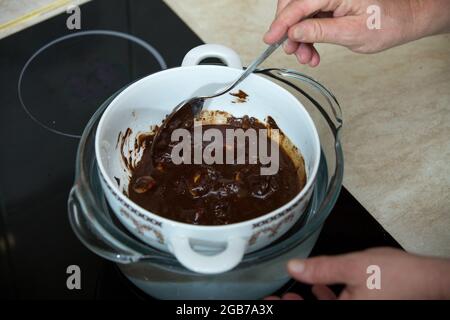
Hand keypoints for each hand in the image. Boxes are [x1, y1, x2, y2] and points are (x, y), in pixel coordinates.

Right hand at [264, 0, 449, 66]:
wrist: (405, 20)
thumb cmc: (388, 23)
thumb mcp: (352, 32)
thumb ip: (320, 31)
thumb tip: (294, 32)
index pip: (300, 4)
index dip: (282, 23)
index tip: (270, 39)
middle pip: (296, 5)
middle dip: (290, 31)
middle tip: (292, 51)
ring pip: (301, 14)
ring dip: (299, 37)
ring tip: (307, 56)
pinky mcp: (331, 4)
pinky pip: (310, 18)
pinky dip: (308, 36)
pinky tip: (312, 51)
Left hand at [266, 247, 449, 299]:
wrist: (429, 282)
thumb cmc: (396, 276)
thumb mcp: (353, 267)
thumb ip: (321, 269)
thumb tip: (293, 267)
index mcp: (346, 314)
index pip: (306, 315)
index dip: (283, 309)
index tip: (266, 301)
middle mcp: (350, 317)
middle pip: (314, 313)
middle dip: (294, 306)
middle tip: (277, 298)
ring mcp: (357, 313)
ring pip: (325, 311)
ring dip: (307, 303)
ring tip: (292, 293)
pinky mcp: (364, 308)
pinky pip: (339, 307)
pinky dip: (326, 299)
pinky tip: (319, 285)